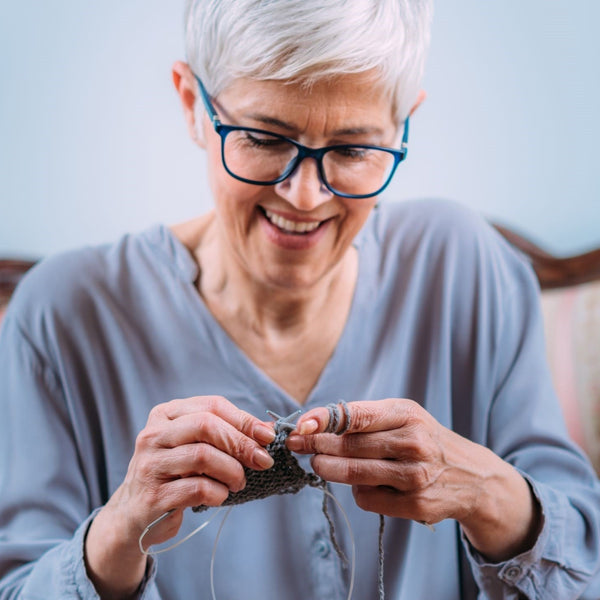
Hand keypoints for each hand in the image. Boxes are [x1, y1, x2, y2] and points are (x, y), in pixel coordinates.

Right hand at [85, 396, 274, 598]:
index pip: (212, 405)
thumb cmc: (175, 474)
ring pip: (203, 456)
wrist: (135, 514)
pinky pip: (197, 488)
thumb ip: (226, 434)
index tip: (267, 436)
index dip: (244, 420)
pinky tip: (220, 495)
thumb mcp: (195, 446)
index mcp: (165, 414)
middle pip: (206, 426)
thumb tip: (267, 430)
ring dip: (232, 471)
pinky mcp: (152, 496)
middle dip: (241, 444)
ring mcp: (150, 465)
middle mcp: (153, 434)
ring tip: (239, 482)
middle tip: (261, 461)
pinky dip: (218, 492)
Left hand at [286, 399, 540, 561]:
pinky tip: (360, 485)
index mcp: (406, 413)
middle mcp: (413, 442)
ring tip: (316, 464)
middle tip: (295, 444)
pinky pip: (369, 499)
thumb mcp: (403, 417)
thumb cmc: (425, 440)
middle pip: (351, 445)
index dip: (324, 420)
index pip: (356, 415)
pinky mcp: (416, 503)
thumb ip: (365, 418)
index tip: (301, 424)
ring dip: (329, 469)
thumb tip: (317, 424)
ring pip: (356, 474)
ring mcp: (416, 474)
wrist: (471, 476)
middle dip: (317, 444)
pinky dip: (358, 492)